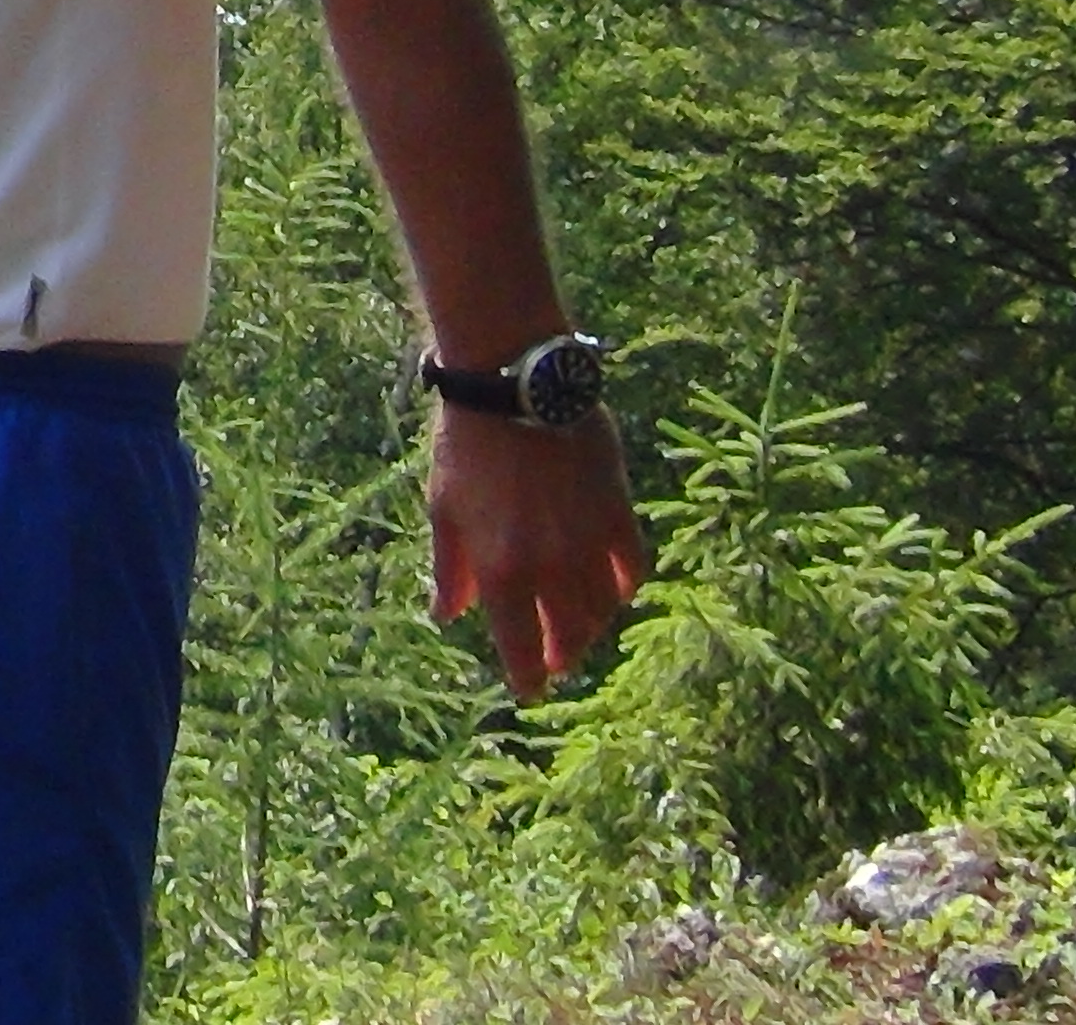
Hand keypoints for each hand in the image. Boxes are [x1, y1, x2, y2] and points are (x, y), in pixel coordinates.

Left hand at [428, 405, 650, 699]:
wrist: (514, 386)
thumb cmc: (466, 448)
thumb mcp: (444, 511)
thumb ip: (450, 570)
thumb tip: (448, 616)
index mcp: (501, 571)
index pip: (520, 647)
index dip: (527, 676)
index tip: (529, 688)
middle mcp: (550, 567)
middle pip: (568, 634)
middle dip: (561, 655)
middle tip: (555, 661)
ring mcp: (589, 542)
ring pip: (603, 609)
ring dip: (591, 626)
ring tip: (579, 630)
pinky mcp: (619, 512)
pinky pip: (632, 568)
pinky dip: (623, 587)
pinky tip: (613, 590)